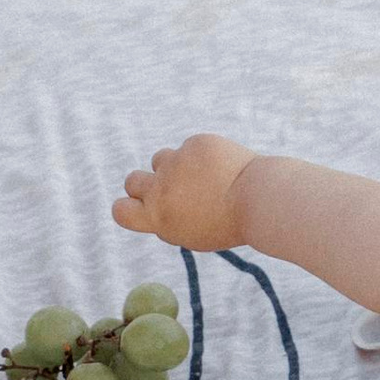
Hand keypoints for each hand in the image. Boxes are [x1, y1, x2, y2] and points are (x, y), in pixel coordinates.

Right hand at [114, 134, 254, 253]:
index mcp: (157, 218)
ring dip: (173, 166)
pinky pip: (189, 147)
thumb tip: (157, 208)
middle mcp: (159, 189)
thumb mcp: (192, 235)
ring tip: (203, 178)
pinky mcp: (194, 144)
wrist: (259, 199)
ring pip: (160, 159)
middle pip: (132, 180)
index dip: (128, 206)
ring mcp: (175, 163)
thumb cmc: (230, 225)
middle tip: (171, 189)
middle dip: (145, 183)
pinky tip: (222, 166)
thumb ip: (169, 220)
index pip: (120, 210)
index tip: (141, 206)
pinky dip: (201, 155)